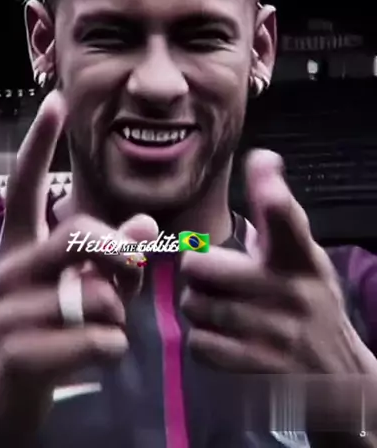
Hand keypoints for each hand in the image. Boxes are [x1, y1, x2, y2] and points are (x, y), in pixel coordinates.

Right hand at [0, 91, 157, 447]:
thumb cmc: (40, 334)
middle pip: (79, 235)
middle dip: (118, 253)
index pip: (24, 185)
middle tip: (130, 273)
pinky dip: (114, 350)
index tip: (55, 102)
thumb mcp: (71, 290)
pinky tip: (97, 357)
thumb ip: (105, 257)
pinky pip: (100, 340)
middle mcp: (9, 270)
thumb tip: (144, 226)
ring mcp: (8, 312)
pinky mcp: (19, 355)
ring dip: (117, 314)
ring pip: (97, 294)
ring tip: (103, 329)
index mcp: (18, 248)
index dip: (39, 143)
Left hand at [181, 149, 376, 428]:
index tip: (267, 181)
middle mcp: (290, 291)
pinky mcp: (257, 367)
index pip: (288, 222)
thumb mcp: (300, 254)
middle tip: (214, 278)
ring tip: (222, 308)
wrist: (337, 373)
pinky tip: (226, 338)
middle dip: (199, 272)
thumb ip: (276, 211)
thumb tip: (262, 157)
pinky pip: (200, 343)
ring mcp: (274, 333)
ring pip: (195, 305)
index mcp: (300, 257)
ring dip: (200, 307)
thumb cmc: (308, 298)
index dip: (276, 202)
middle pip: (201, 266)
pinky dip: (205, 341)